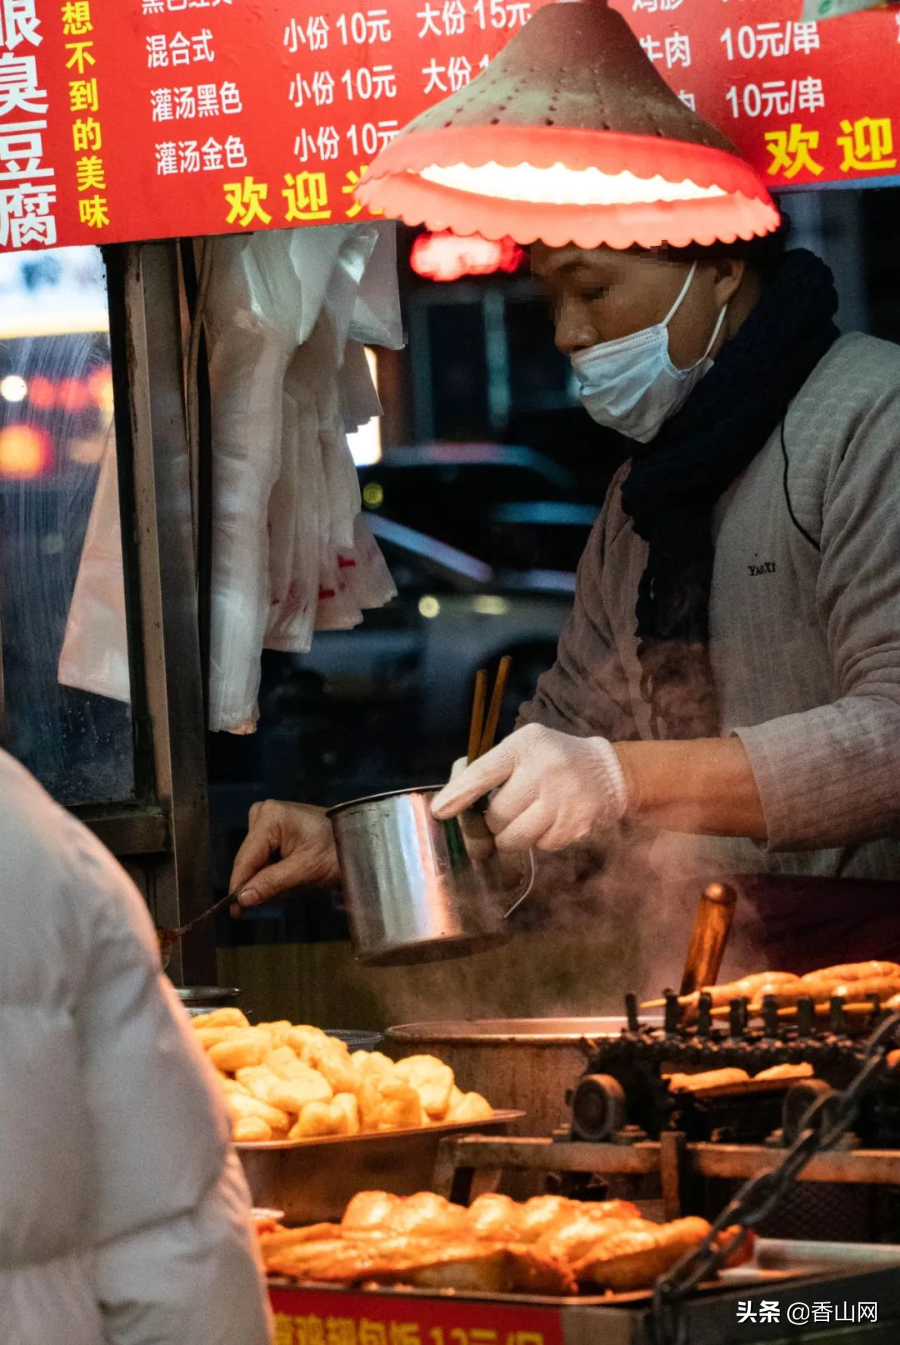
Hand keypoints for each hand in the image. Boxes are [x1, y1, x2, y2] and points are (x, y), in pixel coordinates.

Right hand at [228, 800, 339, 913]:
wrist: (358, 837)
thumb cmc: (337, 849)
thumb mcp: (306, 870)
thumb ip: (271, 884)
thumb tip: (241, 899)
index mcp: (269, 817)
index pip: (245, 860)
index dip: (239, 888)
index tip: (235, 912)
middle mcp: (262, 813)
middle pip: (249, 861)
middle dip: (263, 882)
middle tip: (287, 893)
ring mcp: (266, 819)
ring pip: (256, 862)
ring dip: (271, 879)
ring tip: (297, 880)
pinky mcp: (272, 828)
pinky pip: (264, 858)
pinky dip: (276, 871)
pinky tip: (295, 871)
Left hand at [431, 723, 628, 851]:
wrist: (610, 772)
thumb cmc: (554, 758)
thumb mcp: (524, 747)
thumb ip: (490, 766)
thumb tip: (450, 798)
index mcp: (526, 745)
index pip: (483, 772)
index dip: (458, 794)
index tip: (439, 811)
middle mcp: (545, 770)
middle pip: (497, 814)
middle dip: (495, 820)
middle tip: (508, 811)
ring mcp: (563, 800)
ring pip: (514, 837)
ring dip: (512, 835)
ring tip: (526, 819)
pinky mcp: (577, 826)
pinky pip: (540, 847)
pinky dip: (540, 840)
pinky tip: (552, 821)